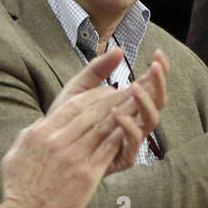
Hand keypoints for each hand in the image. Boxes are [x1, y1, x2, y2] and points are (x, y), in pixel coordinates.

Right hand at [0, 47, 167, 207]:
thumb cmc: (18, 190)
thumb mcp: (16, 153)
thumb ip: (31, 133)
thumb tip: (43, 121)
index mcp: (42, 133)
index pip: (73, 105)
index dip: (94, 95)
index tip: (107, 90)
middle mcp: (59, 141)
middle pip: (92, 111)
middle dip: (113, 98)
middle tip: (129, 90)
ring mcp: (74, 157)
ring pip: (103, 126)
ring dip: (123, 111)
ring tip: (137, 101)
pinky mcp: (87, 174)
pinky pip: (109, 148)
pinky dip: (122, 134)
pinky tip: (134, 126)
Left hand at [49, 43, 168, 172]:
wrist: (48, 157)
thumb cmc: (64, 123)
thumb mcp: (78, 90)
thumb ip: (97, 70)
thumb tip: (119, 50)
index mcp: (128, 105)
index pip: (151, 85)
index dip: (158, 70)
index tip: (158, 53)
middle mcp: (134, 121)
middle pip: (158, 101)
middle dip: (159, 83)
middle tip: (155, 66)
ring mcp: (131, 140)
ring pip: (151, 121)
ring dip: (146, 102)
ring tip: (136, 86)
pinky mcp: (123, 157)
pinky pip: (133, 142)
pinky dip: (128, 126)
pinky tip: (117, 112)